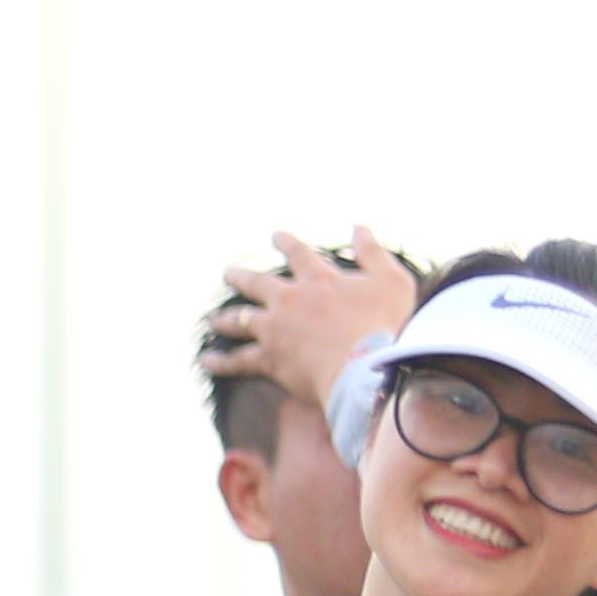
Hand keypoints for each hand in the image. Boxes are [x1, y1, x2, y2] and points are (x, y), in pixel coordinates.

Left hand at [198, 231, 421, 409]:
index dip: (286, 243)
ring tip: (213, 319)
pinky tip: (206, 361)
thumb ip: (373, 252)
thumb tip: (359, 227)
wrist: (363, 368)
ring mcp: (275, 329)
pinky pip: (238, 361)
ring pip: (240, 320)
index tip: (275, 236)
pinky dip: (221, 362)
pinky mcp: (269, 359)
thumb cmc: (384, 325)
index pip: (298, 253)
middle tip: (227, 273)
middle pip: (257, 284)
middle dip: (240, 277)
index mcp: (318, 278)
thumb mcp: (391, 280)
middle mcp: (290, 299)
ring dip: (225, 319)